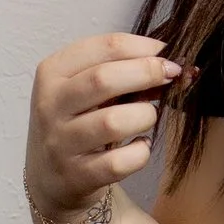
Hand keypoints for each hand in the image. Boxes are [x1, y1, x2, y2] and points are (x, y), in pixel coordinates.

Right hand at [24, 32, 195, 223]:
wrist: (51, 175)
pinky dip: (140, 152)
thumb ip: (124, 71)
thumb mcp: (89, 89)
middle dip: (147, 73)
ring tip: (147, 117)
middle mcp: (50, 106)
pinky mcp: (75, 176)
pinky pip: (119, 162)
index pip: (104, 47)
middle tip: (170, 76)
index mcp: (53, 72)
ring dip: (145, 115)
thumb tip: (173, 66)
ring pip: (113, 122)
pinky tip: (139, 146)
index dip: (144, 47)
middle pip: (104, 79)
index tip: (165, 54)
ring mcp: (60, 143)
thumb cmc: (79, 120)